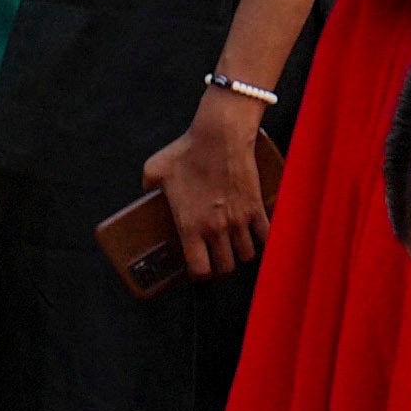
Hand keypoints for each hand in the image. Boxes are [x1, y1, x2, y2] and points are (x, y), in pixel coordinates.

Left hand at [152, 91, 278, 285]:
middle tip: (218, 257)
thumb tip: (145, 192)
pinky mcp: (256, 207)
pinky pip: (266, 236)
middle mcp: (215, 228)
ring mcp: (238, 219)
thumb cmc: (186, 151)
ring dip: (241, 253)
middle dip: (221, 266)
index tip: (199, 269)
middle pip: (225, 267)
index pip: (199, 269)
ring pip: (246, 254)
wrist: (219, 136)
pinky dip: (263, 239)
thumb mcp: (155, 170)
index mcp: (190, 225)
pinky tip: (256, 234)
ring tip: (235, 245)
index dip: (199, 274)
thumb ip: (147, 187)